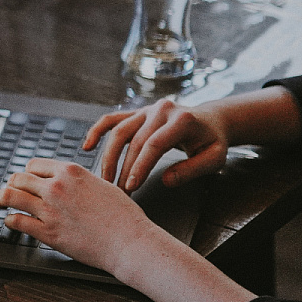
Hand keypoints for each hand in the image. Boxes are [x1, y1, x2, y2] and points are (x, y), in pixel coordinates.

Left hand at [0, 158, 174, 273]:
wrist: (131, 242)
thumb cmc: (124, 216)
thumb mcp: (102, 185)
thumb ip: (80, 181)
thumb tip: (68, 180)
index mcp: (70, 171)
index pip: (34, 165)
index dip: (29, 173)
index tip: (27, 180)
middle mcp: (56, 186)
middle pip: (18, 178)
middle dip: (13, 184)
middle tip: (9, 190)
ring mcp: (49, 209)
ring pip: (10, 195)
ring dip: (2, 198)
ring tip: (0, 201)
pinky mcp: (47, 231)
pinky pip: (16, 221)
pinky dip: (10, 220)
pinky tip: (12, 222)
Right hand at [86, 99, 230, 191]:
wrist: (210, 120)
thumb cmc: (212, 141)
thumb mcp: (214, 158)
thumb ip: (192, 169)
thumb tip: (166, 181)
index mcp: (182, 119)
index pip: (154, 144)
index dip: (140, 166)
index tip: (132, 186)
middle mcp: (161, 110)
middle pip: (134, 140)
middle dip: (124, 168)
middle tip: (119, 192)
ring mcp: (146, 109)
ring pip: (119, 131)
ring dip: (109, 156)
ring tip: (106, 179)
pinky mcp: (137, 112)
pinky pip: (112, 119)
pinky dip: (97, 131)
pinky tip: (87, 146)